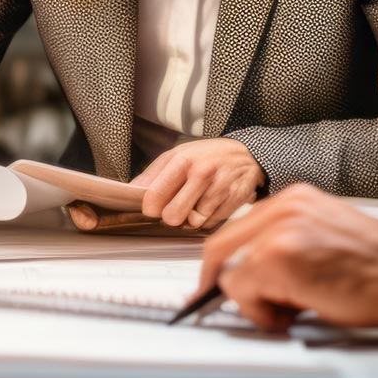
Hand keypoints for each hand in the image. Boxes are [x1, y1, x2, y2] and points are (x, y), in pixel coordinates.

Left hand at [131, 138, 261, 228]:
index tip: (154, 207)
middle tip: (176, 207)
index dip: (151, 208)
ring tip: (197, 202)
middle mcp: (202, 173)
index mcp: (182, 160)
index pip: (154, 197)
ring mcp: (220, 188)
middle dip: (172, 216)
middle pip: (172, 216)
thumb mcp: (178, 155)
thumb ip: (153, 174)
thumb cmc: (207, 156)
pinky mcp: (235, 201)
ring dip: (192, 217)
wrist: (246, 154)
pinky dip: (209, 218)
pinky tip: (212, 204)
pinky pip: (211, 224)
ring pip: (192, 222)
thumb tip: (132, 191)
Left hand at [197, 184, 377, 330]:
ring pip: (228, 271)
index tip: (218, 279)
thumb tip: (254, 271)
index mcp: (295, 199)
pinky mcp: (279, 258)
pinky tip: (290, 314)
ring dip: (250, 300)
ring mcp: (280, 230)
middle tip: (215, 302)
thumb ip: (288, 242)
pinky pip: (241, 291)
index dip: (224, 260)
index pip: (239, 228)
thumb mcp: (325, 236)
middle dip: (217, 281)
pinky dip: (259, 312)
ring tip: (285, 310)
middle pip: (220, 245)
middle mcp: (285, 207)